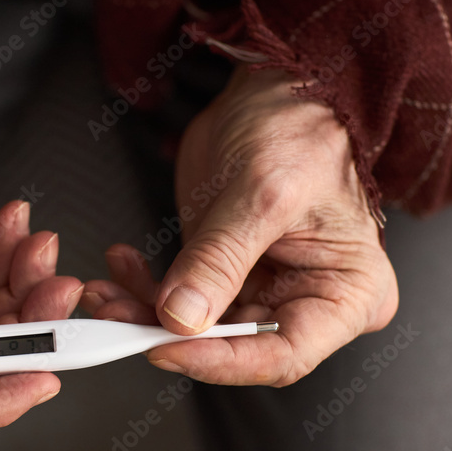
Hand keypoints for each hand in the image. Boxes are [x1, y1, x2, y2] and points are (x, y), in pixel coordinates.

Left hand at [81, 67, 397, 385]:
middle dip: (167, 336)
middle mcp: (306, 302)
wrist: (280, 90)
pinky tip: (121, 267)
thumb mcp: (263, 192)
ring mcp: (262, 289)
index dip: (220, 360)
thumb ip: (221, 259)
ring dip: (144, 314)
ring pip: (196, 328)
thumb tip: (182, 317)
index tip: (166, 346)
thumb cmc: (302, 129)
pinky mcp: (225, 272)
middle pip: (232, 347)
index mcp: (347, 295)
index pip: (282, 356)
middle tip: (117, 319)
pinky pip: (180, 298)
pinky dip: (144, 288)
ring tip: (105, 292)